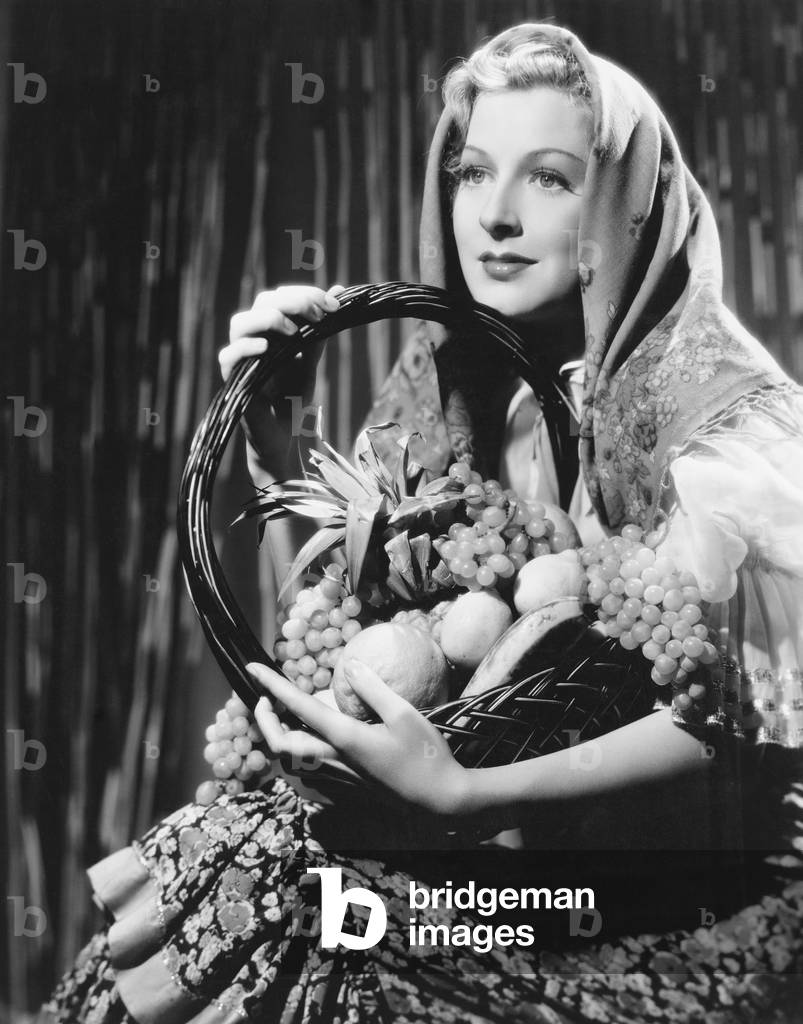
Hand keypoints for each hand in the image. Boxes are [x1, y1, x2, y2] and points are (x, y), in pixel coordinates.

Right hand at [220, 284, 345, 479]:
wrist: (283, 437)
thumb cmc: (292, 400)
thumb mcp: (310, 363)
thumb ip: (318, 334)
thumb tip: (338, 295)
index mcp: (270, 331)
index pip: (279, 297)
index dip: (305, 295)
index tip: (334, 305)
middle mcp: (252, 339)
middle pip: (262, 302)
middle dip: (293, 302)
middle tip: (320, 315)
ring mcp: (241, 359)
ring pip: (240, 323)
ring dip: (268, 319)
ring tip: (293, 331)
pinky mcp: (233, 380)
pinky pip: (228, 356)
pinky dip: (245, 348)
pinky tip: (267, 349)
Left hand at [247, 659, 469, 816]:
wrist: (439, 800)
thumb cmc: (426, 755)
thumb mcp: (405, 714)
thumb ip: (373, 688)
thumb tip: (350, 666)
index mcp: (345, 738)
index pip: (298, 708)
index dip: (272, 686)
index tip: (253, 669)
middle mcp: (334, 761)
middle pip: (280, 745)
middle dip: (264, 721)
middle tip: (264, 699)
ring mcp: (338, 779)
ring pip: (290, 764)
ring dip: (278, 739)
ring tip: (282, 718)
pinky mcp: (344, 790)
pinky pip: (306, 775)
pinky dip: (296, 757)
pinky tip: (309, 745)